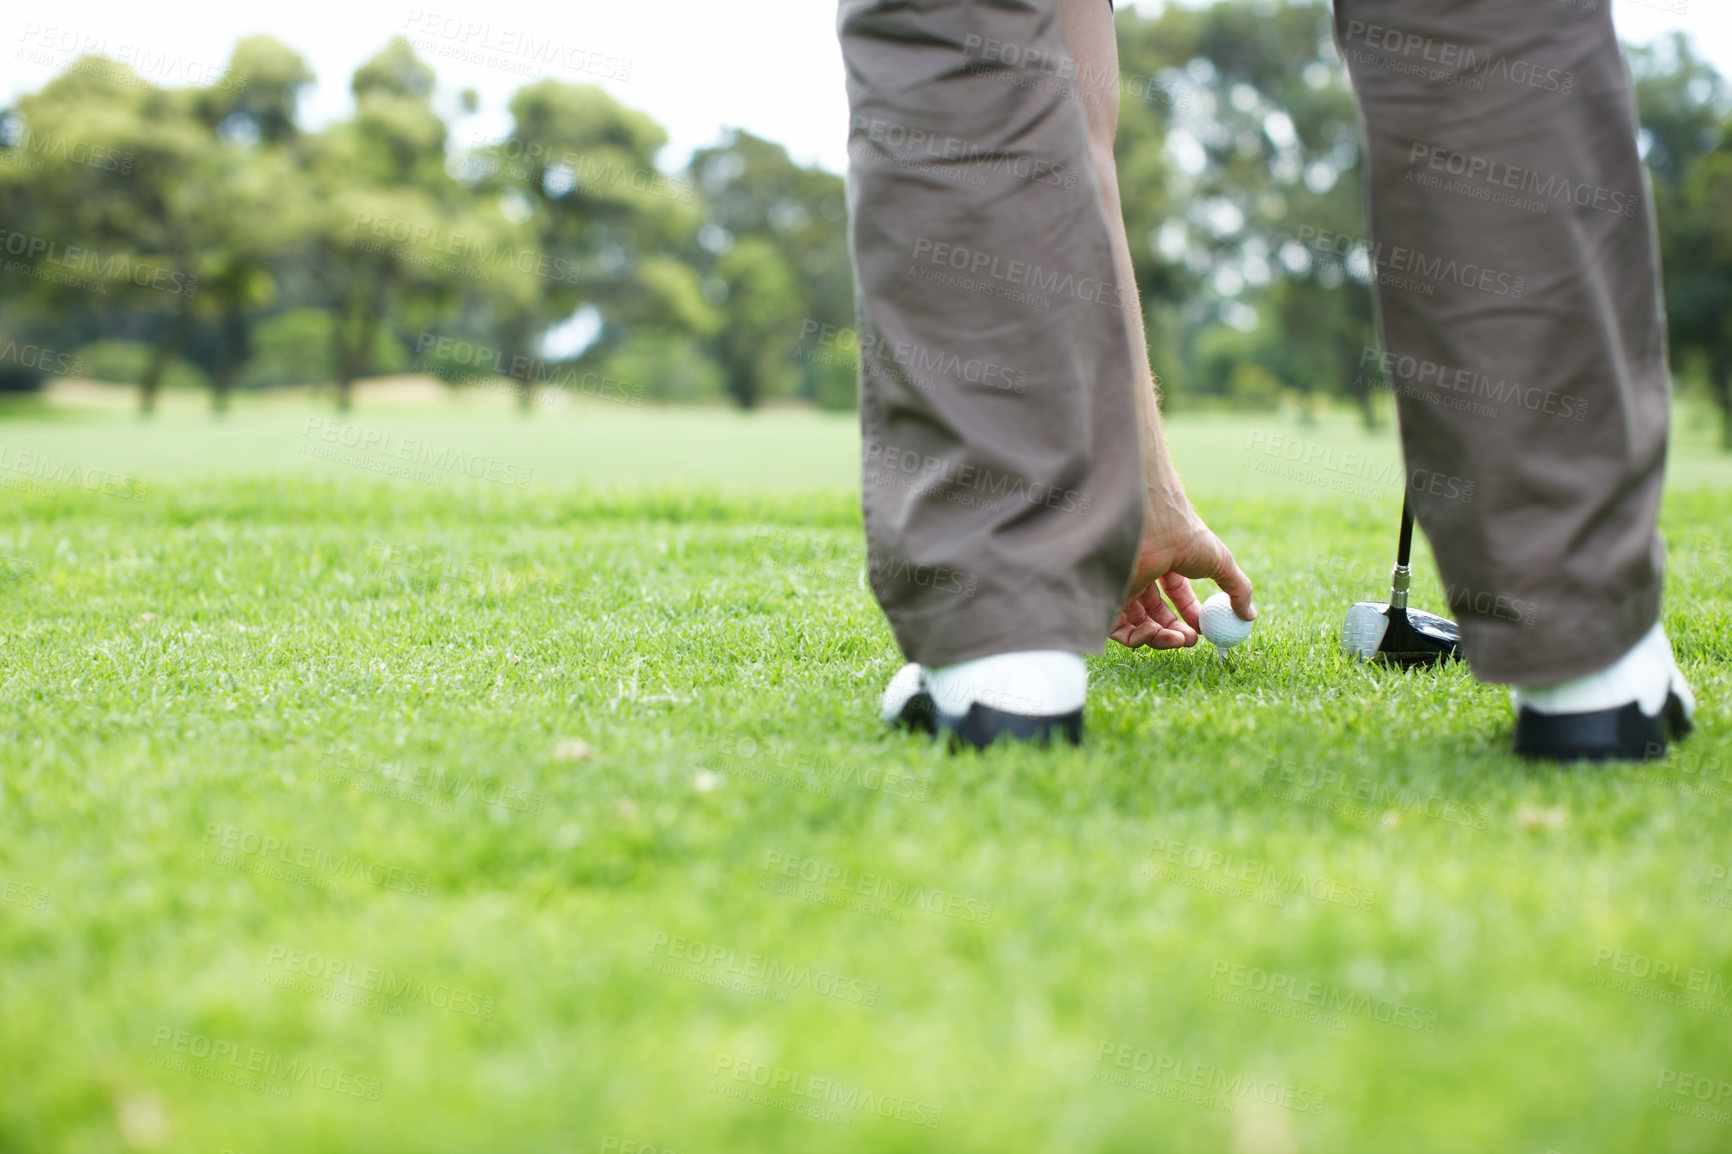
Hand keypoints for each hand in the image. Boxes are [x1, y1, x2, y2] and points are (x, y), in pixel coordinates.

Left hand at [1109, 512, 1254, 649]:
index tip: (1203, 631)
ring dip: (1161, 639)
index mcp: (1167, 563)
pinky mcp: (1111, 598)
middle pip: (1156, 614)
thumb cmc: (1187, 538)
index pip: (1176, 595)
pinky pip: (1120, 629)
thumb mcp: (1221, 563)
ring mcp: (1126, 586)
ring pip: (1139, 625)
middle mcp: (1144, 575)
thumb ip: (1237, 589)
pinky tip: (1155, 632)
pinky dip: (1139, 639)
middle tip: (1190, 641)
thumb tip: (1250, 615)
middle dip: (1176, 632)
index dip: (1190, 615)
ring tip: (1179, 639)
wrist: (1157, 528)